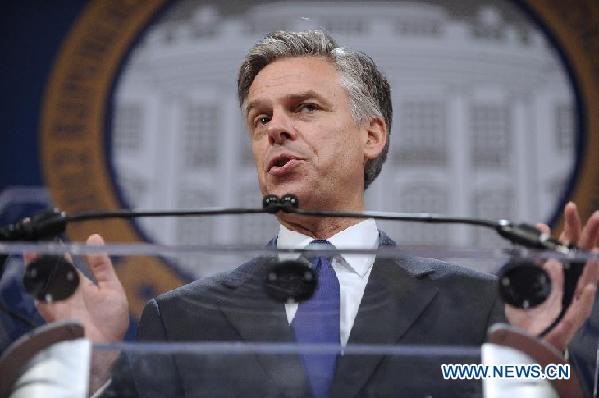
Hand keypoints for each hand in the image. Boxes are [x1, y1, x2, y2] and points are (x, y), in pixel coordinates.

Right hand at [25, 234, 128, 342]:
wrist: (107, 344)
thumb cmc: (112, 318)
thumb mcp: (111, 286)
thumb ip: (101, 264)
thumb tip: (95, 237)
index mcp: (83, 285)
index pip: (67, 265)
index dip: (59, 253)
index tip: (53, 240)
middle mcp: (69, 293)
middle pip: (52, 273)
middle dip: (43, 259)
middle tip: (38, 246)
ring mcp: (60, 303)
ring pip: (44, 283)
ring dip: (37, 270)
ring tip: (33, 255)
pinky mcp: (53, 315)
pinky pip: (41, 300)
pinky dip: (37, 289)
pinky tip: (36, 276)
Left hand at [505, 202, 598, 350]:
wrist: (527, 339)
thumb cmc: (529, 312)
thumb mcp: (523, 279)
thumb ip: (530, 256)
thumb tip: (536, 232)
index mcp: (558, 270)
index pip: (568, 244)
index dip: (571, 226)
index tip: (571, 208)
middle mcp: (569, 282)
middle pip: (583, 254)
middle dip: (590, 235)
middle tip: (596, 215)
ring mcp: (572, 299)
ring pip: (588, 277)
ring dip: (593, 262)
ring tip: (596, 247)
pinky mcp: (571, 318)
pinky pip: (581, 307)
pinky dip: (586, 297)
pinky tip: (589, 287)